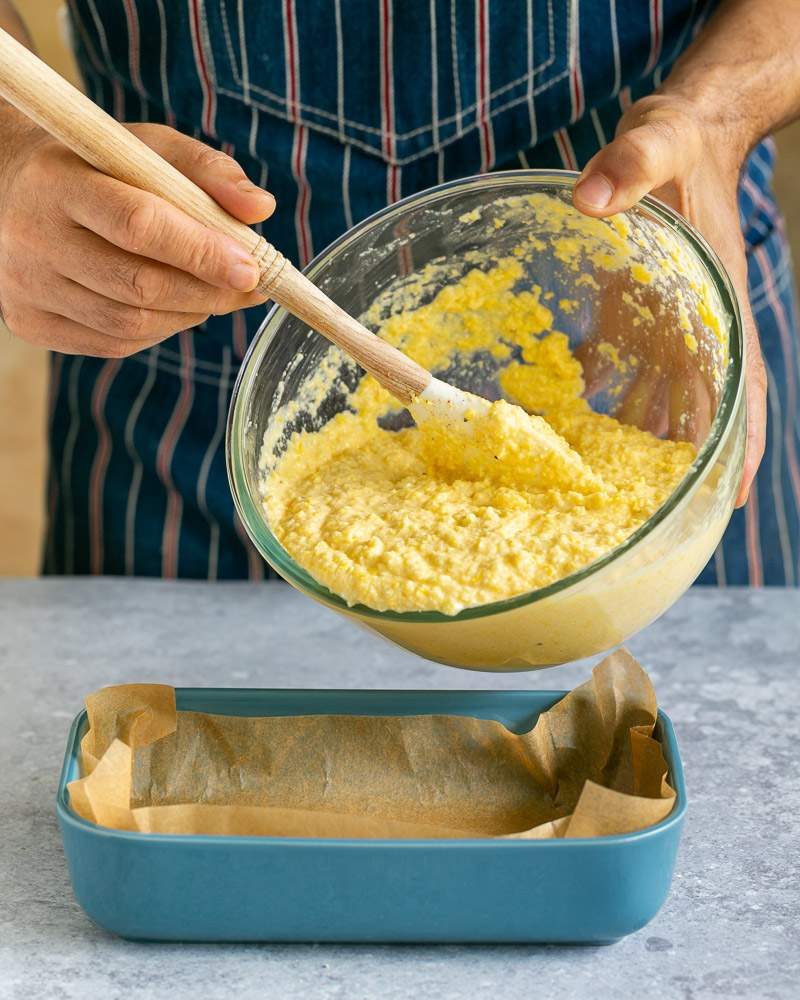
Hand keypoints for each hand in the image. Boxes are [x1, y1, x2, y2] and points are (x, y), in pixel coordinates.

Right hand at [0, 117, 274, 357]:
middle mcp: (33, 239)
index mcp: (58, 182)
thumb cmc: (91, 165)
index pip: (137, 225)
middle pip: (138, 285)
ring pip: (129, 324)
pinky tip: (176, 307)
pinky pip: (113, 343)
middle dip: (208, 292)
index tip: (250, 267)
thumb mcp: (144, 147)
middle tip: (249, 287)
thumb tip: (261, 208)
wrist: (4, 187)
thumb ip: (205, 170)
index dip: (201, 252)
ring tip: (217, 295)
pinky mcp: (31, 323)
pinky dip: (159, 330)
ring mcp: (27, 288)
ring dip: (189, 314)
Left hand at [573, 93, 765, 506]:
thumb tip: (588, 198)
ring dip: (636, 442)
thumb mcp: (659, 143)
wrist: (679, 132)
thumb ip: (632, 164)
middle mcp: (692, 326)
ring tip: (608, 490)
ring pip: (655, 399)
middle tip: (650, 516)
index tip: (732, 499)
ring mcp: (661, 324)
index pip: (740, 387)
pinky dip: (599, 398)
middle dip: (679, 463)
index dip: (740, 445)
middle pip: (696, 410)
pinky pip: (617, 367)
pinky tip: (569, 422)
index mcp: (716, 304)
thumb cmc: (680, 143)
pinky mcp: (629, 313)